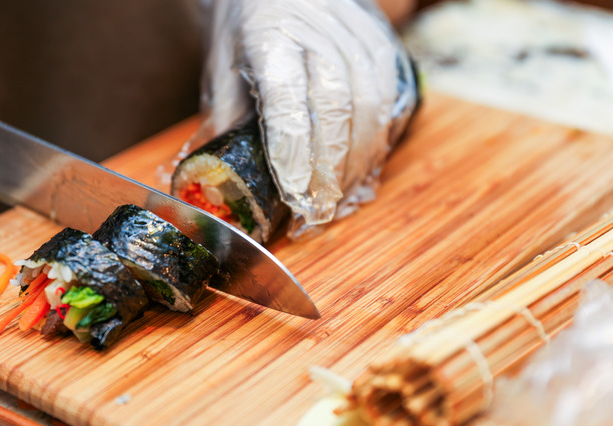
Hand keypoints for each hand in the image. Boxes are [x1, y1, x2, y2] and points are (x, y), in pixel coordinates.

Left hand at [201, 0, 416, 227]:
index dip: (294, 152)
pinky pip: (391, 95)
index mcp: (269, 35)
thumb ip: (228, 123)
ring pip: (371, 102)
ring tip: (342, 196)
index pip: (286, 99)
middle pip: (335, 106)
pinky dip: (381, 137)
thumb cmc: (243, 34)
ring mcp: (354, 31)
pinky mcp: (380, 39)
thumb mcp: (222, 71)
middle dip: (330, 167)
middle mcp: (316, 29)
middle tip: (320, 210)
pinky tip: (365, 165)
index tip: (294, 194)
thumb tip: (226, 184)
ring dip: (359, 158)